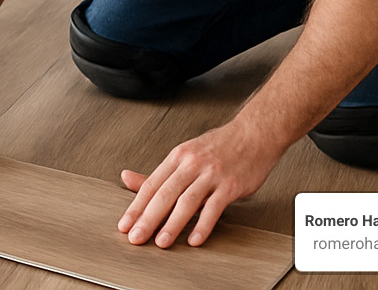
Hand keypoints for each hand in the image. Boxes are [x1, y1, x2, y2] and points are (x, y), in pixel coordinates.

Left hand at [117, 120, 282, 247]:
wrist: (253, 134)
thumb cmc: (218, 147)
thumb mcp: (184, 154)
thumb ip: (159, 173)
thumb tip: (126, 178)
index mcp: (176, 157)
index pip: (150, 185)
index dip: (136, 207)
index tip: (125, 225)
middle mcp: (191, 164)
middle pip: (164, 194)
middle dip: (147, 219)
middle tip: (136, 237)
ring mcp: (211, 175)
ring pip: (187, 201)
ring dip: (172, 224)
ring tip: (161, 243)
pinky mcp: (230, 185)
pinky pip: (214, 208)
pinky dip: (203, 225)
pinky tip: (194, 239)